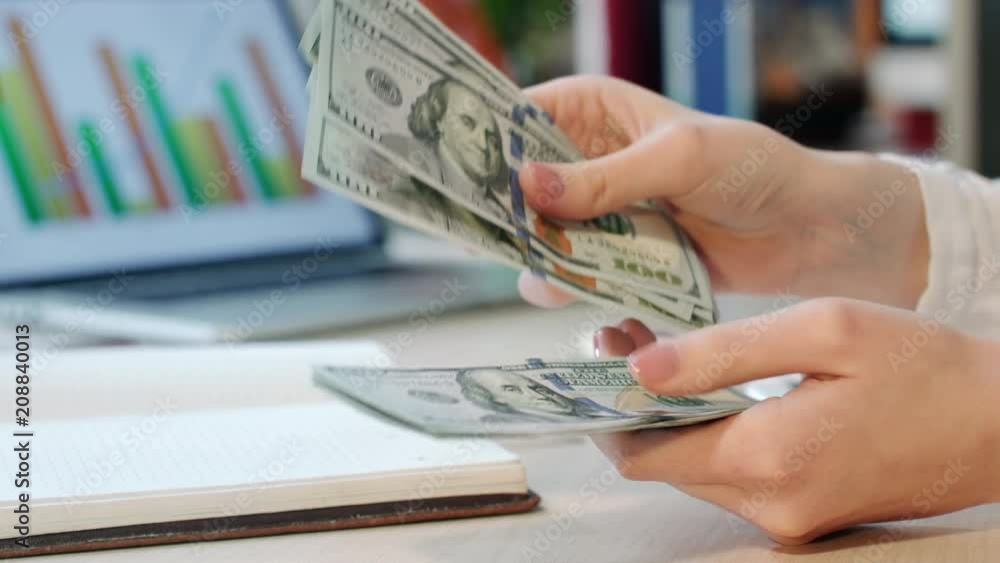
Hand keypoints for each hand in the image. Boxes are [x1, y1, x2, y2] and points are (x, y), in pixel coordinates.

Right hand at [517, 76, 928, 308]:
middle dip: (506, 214)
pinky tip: (593, 296)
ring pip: (539, 238)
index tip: (449, 177)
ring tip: (570, 269)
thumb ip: (605, 175)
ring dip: (544, 258)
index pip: (514, 118)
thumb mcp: (679, 157)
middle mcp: (584, 159)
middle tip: (504, 238)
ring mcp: (597, 212)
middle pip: (516, 186)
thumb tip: (527, 183)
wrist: (804, 228)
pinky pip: (575, 275)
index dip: (480, 144)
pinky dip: (576, 289)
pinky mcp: (614, 256)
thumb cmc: (751, 168)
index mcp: (590, 110)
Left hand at [590, 300, 999, 544]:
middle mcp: (770, 503)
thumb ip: (724, 352)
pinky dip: (705, 433)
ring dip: (667, 416)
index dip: (608, 405)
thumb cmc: (924, 367)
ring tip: (658, 349)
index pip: (645, 453)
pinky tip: (706, 386)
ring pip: (693, 470)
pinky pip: (730, 476)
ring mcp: (787, 517)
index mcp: (768, 456)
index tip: (595, 350)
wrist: (999, 424)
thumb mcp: (824, 330)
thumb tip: (641, 368)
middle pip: (662, 463)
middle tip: (623, 336)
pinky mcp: (802, 513)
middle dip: (633, 403)